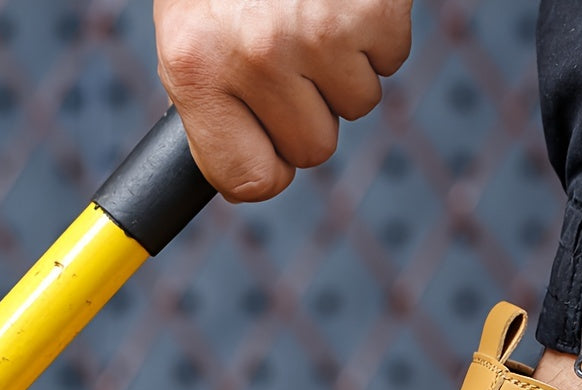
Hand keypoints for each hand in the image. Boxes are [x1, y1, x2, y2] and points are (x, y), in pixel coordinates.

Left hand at [154, 0, 412, 201]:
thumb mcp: (191, 22)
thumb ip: (212, 98)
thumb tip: (246, 177)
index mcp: (193, 66)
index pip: (245, 181)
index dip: (264, 165)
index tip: (266, 143)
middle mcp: (253, 55)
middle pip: (311, 149)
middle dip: (308, 107)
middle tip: (288, 45)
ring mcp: (316, 33)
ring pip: (356, 107)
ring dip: (343, 65)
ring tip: (312, 7)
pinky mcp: (370, 11)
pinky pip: (390, 61)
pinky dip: (375, 32)